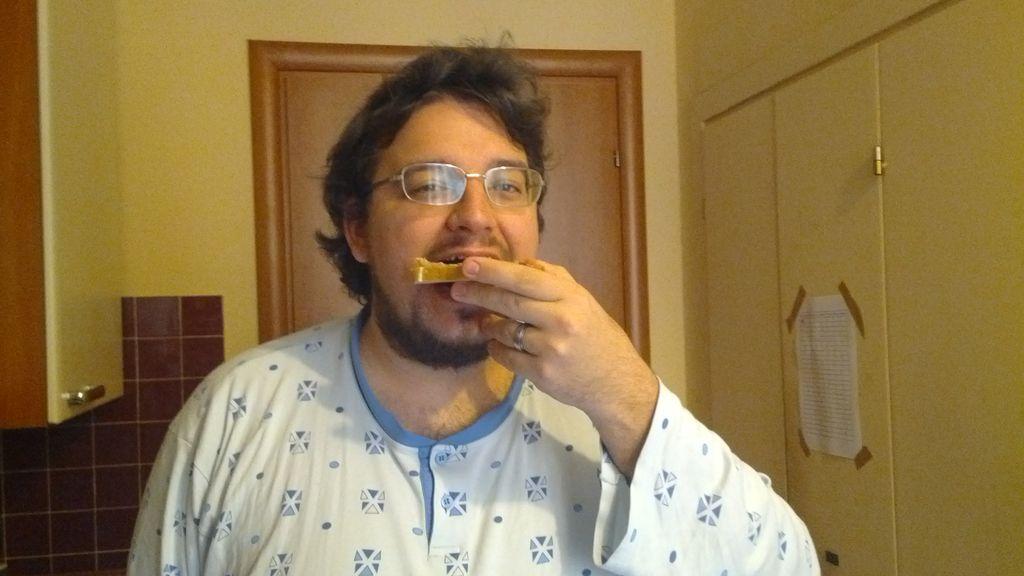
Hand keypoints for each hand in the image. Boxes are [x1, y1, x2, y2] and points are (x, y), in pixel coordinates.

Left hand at [450, 257, 657, 475]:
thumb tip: (521, 263)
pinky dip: (496, 348)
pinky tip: (498, 345)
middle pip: (509, 302)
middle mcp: (561, 320)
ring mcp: (550, 349)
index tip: (468, 265)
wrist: (616, 383)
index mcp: (571, 298)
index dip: (494, 271)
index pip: (525, 279)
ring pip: (504, 331)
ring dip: (489, 325)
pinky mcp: (541, 374)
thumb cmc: (597, 337)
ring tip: (485, 322)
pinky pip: (506, 357)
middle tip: (456, 288)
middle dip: (478, 293)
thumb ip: (554, 280)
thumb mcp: (584, 301)